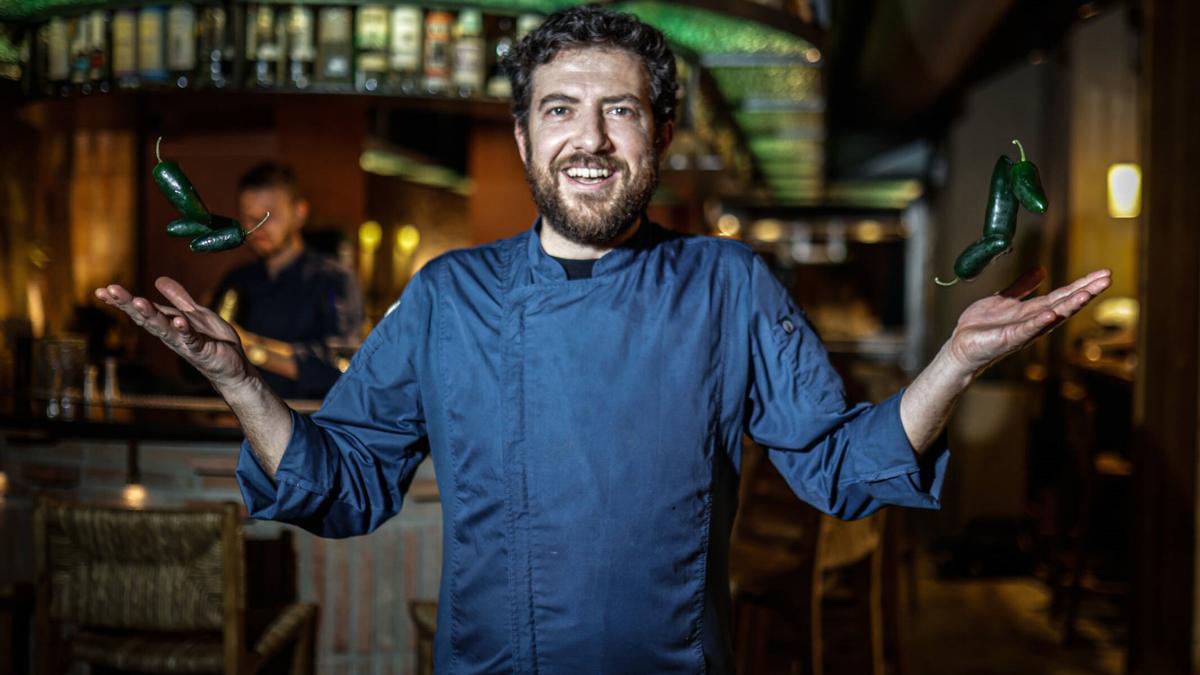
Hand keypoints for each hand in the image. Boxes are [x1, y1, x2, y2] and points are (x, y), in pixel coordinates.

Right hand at [95, 276, 252, 389]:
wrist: (235, 367)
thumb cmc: (214, 341)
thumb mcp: (196, 313)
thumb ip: (179, 299)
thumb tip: (159, 280)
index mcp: (168, 324)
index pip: (142, 311)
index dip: (123, 301)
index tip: (102, 290)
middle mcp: (171, 335)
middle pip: (147, 318)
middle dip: (128, 304)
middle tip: (110, 290)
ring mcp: (185, 343)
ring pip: (164, 328)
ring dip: (151, 315)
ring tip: (138, 302)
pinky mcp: (203, 350)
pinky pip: (192, 339)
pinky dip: (185, 331)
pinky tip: (178, 321)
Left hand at [946, 266, 1112, 374]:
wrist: (961, 346)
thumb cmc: (983, 326)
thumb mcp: (1005, 300)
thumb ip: (1023, 287)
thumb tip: (1041, 270)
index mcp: (1034, 310)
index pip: (1063, 295)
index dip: (1083, 284)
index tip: (1103, 274)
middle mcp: (1034, 321)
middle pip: (1065, 304)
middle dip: (1086, 291)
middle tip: (1107, 278)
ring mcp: (1023, 330)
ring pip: (1052, 316)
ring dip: (1070, 306)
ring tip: (1087, 294)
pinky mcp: (1009, 338)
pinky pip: (1027, 329)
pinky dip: (1040, 322)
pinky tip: (1052, 315)